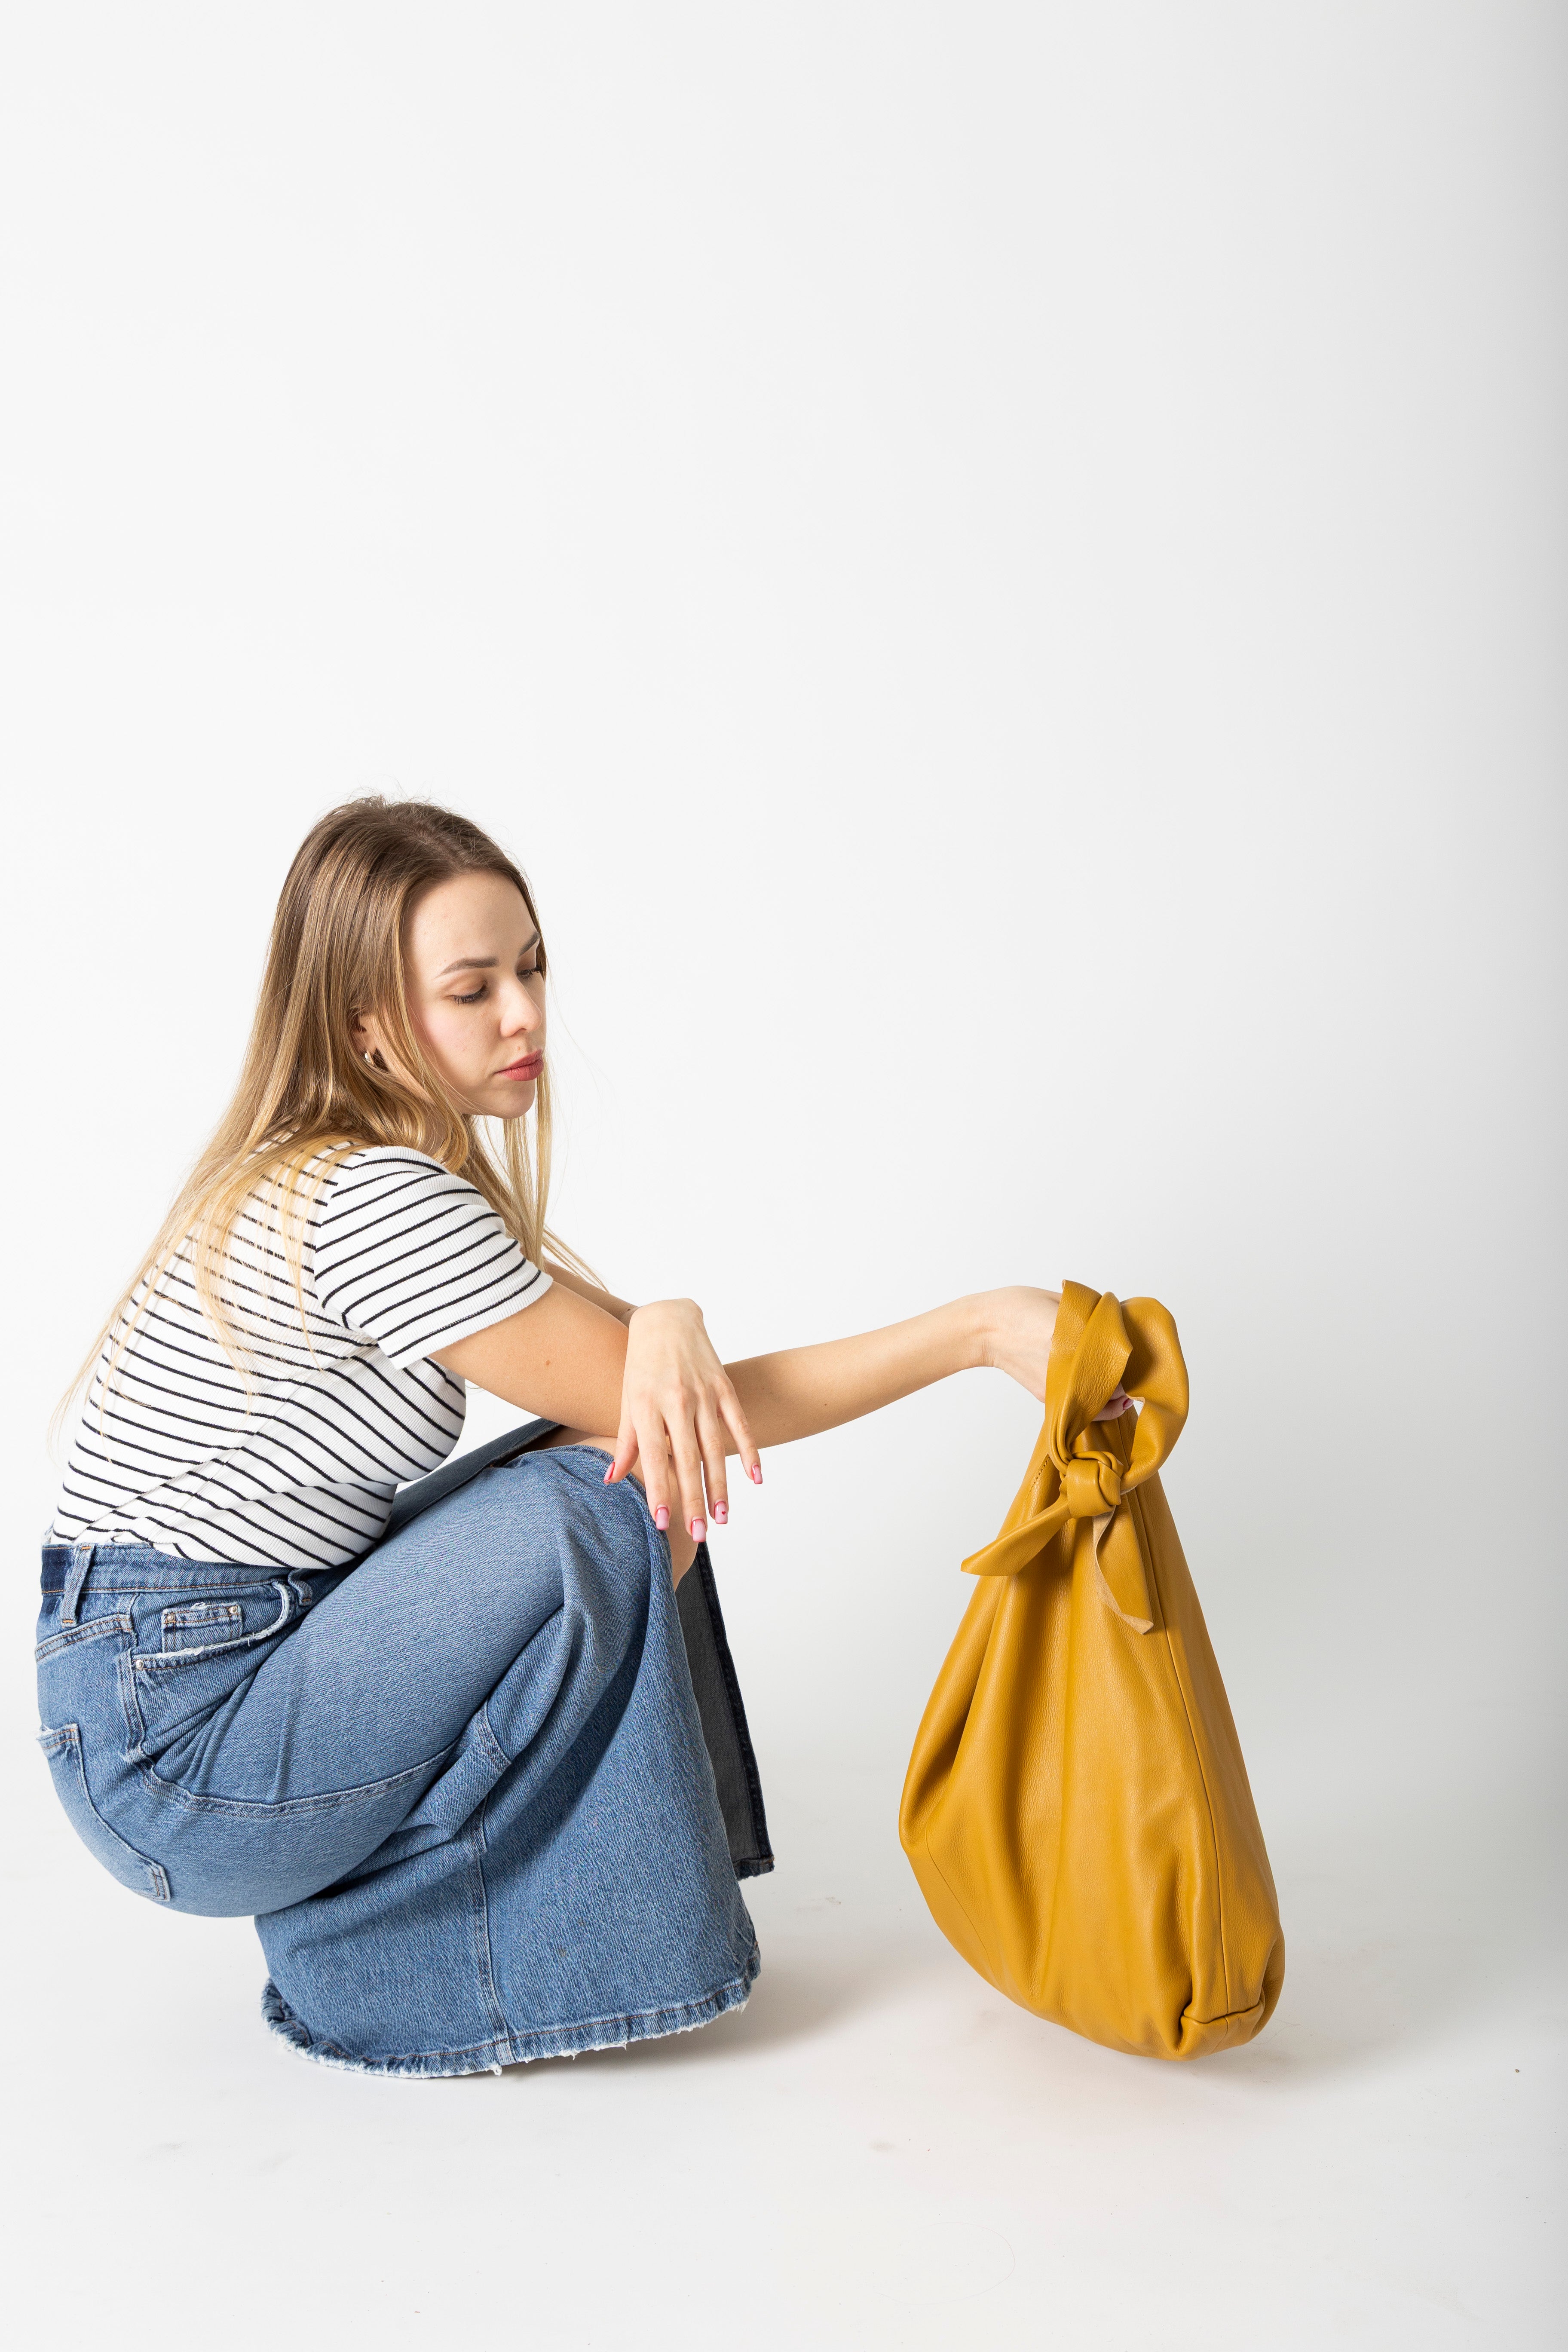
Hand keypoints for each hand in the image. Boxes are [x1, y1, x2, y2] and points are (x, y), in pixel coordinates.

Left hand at [604, 1299, 761, 1543]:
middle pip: (687, 1458)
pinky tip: (755, 1479)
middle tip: (699, 1534)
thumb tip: (612, 1480)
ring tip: (723, 1518)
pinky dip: (749, 1451)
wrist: (666, 1318)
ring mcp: (703, 1393)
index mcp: (646, 1406)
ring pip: (715, 1447)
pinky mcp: (724, 1385)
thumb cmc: (641, 1366)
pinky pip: (739, 1423)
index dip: (659, 1491)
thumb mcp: (627, 1400)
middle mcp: (675, 1401)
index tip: (663, 1523)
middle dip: (693, 1499)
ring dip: (720, 1486)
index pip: (654, 1457)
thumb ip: (626, 1442)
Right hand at [978, 1285, 1131, 1419]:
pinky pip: (1084, 1409)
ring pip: (1102, 1408)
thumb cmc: (1021, 1308)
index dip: (1136, 1362)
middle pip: (1116, 1391)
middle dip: (1131, 1383)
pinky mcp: (1049, 1399)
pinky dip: (1098, 1404)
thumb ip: (1095, 1316)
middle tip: (1140, 1374)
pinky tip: (1106, 1393)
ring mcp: (1057, 1390)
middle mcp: (1067, 1372)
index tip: (1145, 1357)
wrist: (985, 1329)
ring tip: (1126, 1389)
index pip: (1119, 1364)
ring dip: (1117, 1400)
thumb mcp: (1065, 1302)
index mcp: (1072, 1342)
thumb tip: (1124, 1326)